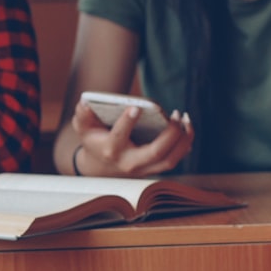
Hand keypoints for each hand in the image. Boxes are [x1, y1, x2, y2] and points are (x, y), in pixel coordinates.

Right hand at [69, 101, 193, 176]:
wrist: (102, 166)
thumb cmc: (95, 139)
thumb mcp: (84, 127)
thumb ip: (83, 115)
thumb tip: (85, 103)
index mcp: (111, 150)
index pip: (118, 138)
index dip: (126, 123)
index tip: (136, 107)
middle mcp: (129, 162)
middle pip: (155, 152)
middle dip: (169, 133)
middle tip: (176, 114)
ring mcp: (144, 168)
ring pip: (170, 159)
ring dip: (183, 139)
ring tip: (185, 118)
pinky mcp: (155, 168)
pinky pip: (175, 159)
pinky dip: (184, 144)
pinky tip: (187, 127)